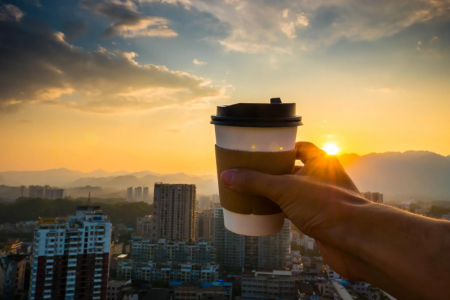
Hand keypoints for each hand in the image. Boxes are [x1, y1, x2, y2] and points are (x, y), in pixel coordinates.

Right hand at [220, 141, 372, 280]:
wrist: (355, 240)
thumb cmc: (328, 207)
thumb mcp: (285, 188)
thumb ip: (256, 181)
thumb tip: (228, 176)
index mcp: (320, 161)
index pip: (300, 147)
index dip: (282, 147)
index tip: (264, 151)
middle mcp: (323, 178)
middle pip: (294, 170)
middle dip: (274, 172)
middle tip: (253, 173)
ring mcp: (323, 199)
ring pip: (295, 192)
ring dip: (278, 193)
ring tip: (255, 193)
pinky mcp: (322, 219)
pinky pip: (298, 211)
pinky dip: (284, 211)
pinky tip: (269, 214)